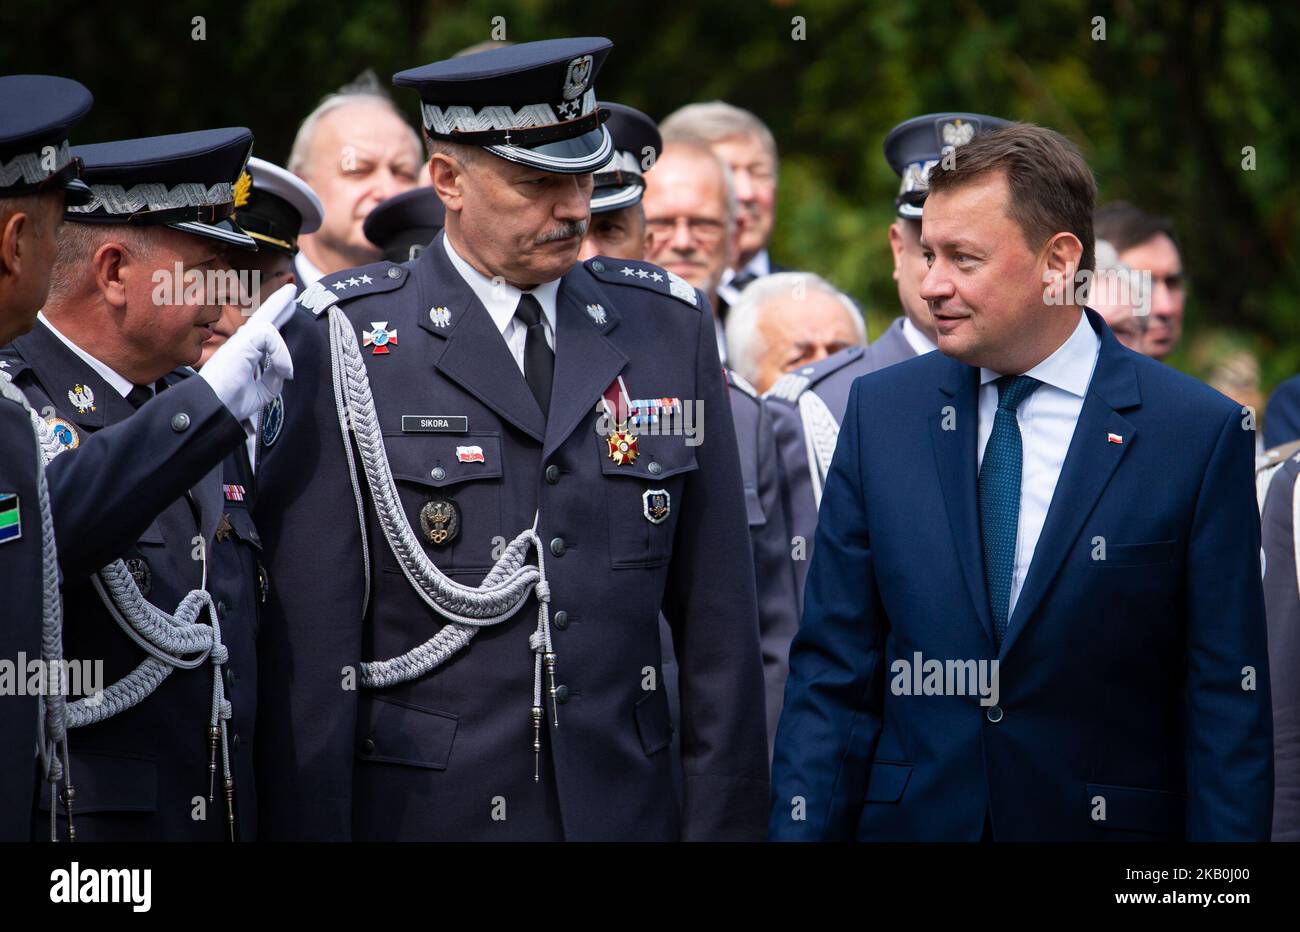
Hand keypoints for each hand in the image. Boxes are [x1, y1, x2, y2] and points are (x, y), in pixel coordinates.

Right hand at [199, 282, 296, 423]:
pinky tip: (284, 370)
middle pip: (264, 316)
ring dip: (282, 321)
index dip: (276, 317)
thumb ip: (275, 376)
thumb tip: (287, 368)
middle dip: (278, 302)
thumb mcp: (262, 390)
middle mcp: (242, 342)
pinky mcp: (243, 340)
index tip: (289, 306)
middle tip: (291, 290)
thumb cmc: (231, 400)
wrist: (216, 406)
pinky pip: (271, 337)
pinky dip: (281, 355)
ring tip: (290, 304)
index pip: (263, 331)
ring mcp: (242, 339)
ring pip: (268, 323)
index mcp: (245, 351)